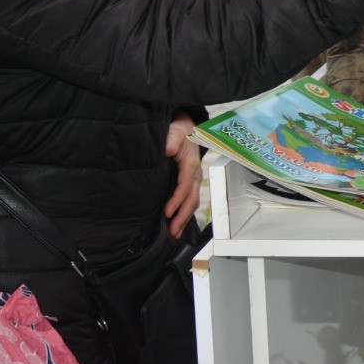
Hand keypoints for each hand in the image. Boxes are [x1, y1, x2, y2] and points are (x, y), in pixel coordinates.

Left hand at [164, 115, 201, 238]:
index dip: (177, 200)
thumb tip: (168, 149)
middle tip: (172, 231)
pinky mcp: (190, 184)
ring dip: (184, 219)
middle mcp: (195, 174)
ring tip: (174, 234)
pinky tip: (176, 225)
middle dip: (183, 216)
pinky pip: (190, 201)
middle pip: (192, 198)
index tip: (167, 212)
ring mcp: (194, 180)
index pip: (185, 185)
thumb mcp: (175, 131)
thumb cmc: (179, 132)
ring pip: (192, 202)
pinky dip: (184, 214)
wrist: (187, 130)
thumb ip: (172, 138)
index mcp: (191, 163)